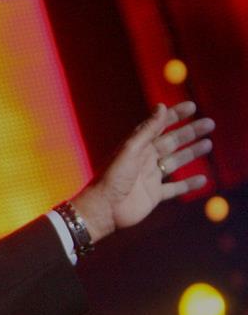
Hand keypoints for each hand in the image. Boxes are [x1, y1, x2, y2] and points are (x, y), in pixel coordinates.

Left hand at [72, 101, 214, 241]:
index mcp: (136, 146)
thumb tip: (161, 107)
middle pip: (171, 142)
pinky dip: (189, 184)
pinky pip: (175, 188)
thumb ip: (147, 130)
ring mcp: (150, 177)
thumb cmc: (112, 177)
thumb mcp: (131, 150)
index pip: (159, 126)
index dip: (175, 115)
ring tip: (209, 143)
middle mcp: (144, 159)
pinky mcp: (154, 195)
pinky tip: (203, 179)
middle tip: (209, 123)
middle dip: (190, 132)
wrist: (104, 209)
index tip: (192, 106)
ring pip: (176, 162)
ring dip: (192, 153)